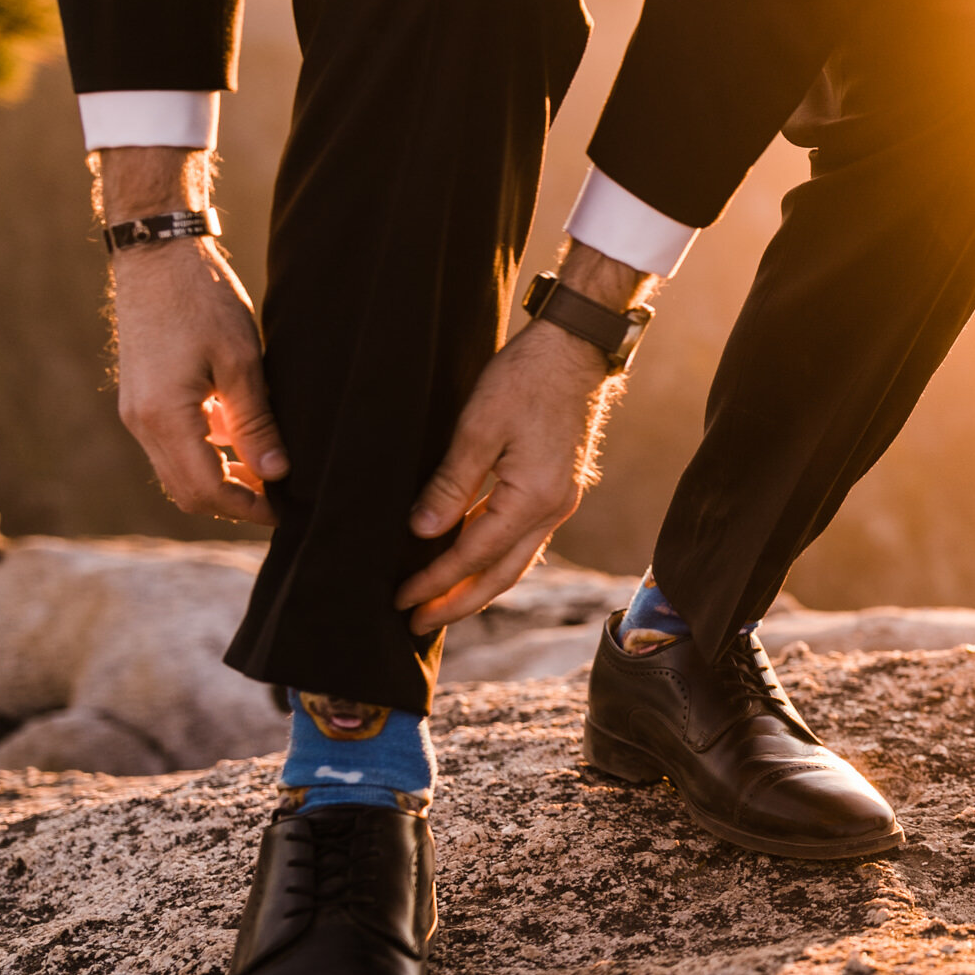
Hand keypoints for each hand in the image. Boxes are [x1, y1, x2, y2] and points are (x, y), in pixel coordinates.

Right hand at [111, 238, 288, 524]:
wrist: (157, 257)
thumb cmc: (202, 301)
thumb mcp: (242, 363)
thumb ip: (256, 423)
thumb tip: (277, 472)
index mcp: (164, 417)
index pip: (205, 489)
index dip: (247, 507)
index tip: (285, 509)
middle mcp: (141, 422)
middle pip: (187, 490)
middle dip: (234, 500)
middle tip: (280, 497)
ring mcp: (137, 411)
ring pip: (179, 470)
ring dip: (221, 478)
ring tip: (269, 470)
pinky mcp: (142, 398)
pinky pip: (174, 444)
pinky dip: (209, 452)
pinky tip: (244, 438)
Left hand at [394, 323, 615, 633]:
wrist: (573, 351)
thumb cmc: (524, 379)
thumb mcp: (477, 427)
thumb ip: (451, 484)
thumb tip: (422, 532)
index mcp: (534, 498)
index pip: (474, 554)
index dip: (435, 580)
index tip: (401, 600)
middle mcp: (553, 509)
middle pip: (502, 574)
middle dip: (458, 602)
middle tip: (417, 624)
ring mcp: (559, 502)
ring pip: (515, 562)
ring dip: (477, 587)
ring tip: (441, 604)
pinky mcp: (556, 490)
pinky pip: (523, 540)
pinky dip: (494, 560)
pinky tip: (472, 563)